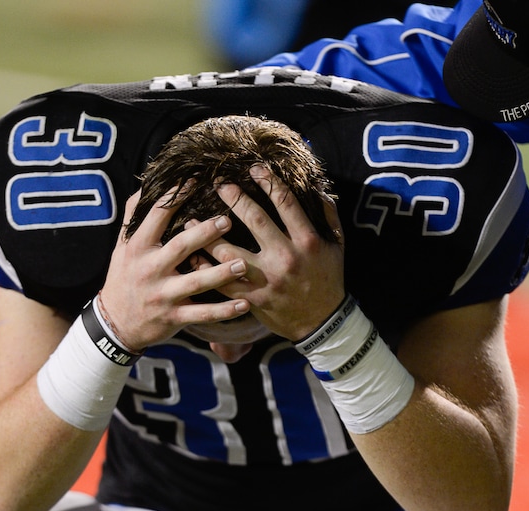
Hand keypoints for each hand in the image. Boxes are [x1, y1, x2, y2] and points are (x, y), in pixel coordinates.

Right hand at [98, 189, 251, 349]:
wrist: (115, 323)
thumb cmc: (123, 278)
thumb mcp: (121, 246)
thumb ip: (133, 216)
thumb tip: (146, 185)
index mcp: (139, 247)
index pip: (157, 216)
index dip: (175, 196)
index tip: (196, 179)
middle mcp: (151, 269)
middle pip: (180, 247)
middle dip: (204, 234)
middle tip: (228, 221)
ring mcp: (163, 295)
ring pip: (196, 282)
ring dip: (220, 274)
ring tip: (242, 264)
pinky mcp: (174, 317)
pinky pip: (202, 314)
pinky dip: (224, 311)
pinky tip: (244, 304)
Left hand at [210, 165, 346, 341]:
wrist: (322, 323)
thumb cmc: (329, 280)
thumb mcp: (337, 246)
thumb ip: (329, 215)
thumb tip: (317, 187)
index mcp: (306, 241)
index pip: (285, 202)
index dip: (268, 181)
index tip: (254, 169)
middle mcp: (285, 257)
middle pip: (254, 219)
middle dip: (234, 198)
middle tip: (219, 184)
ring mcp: (267, 280)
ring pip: (230, 252)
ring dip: (207, 234)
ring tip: (190, 221)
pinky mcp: (253, 299)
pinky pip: (223, 283)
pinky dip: (205, 270)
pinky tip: (193, 257)